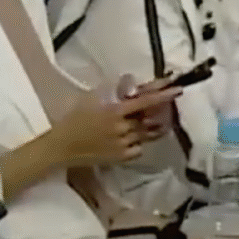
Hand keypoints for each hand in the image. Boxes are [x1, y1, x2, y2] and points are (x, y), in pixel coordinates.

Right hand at [52, 87, 182, 165]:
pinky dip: (139, 142)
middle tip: (166, 105)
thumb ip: (110, 89)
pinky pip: (138, 148)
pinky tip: (134, 138)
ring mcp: (123, 144)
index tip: (177, 89)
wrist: (61, 147)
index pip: (145, 102)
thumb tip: (129, 80)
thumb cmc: (72, 120)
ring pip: (146, 134)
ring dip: (153, 126)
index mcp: (114, 111)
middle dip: (159, 111)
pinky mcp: (121, 158)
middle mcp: (123, 128)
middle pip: (149, 118)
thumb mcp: (88, 99)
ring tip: (158, 121)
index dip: (162, 95)